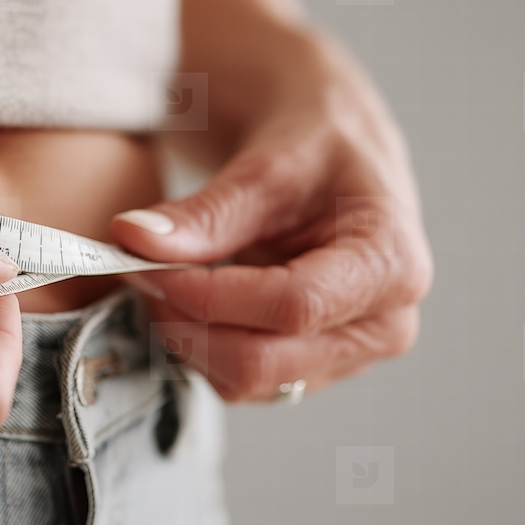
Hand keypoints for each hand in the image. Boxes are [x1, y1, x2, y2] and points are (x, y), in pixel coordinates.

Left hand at [112, 37, 432, 401]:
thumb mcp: (265, 164)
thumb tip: (133, 239)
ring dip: (184, 335)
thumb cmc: (315, 143)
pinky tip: (184, 295)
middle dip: (186, 319)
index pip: (291, 307)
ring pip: (242, 380)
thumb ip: (204, 212)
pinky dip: (196, 344)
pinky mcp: (308, 369)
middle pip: (263, 360)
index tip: (146, 262)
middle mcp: (382, 325)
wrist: (328, 148)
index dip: (207, 294)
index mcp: (391, 264)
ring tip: (159, 274)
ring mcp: (346, 356)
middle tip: (137, 268)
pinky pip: (238, 381)